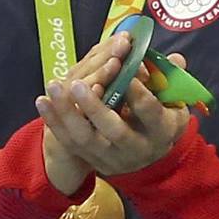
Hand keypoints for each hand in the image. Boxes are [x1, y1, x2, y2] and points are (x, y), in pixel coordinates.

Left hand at [38, 30, 190, 189]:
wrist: (148, 158)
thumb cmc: (161, 119)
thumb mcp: (174, 103)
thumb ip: (170, 80)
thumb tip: (176, 59)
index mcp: (161, 131)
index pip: (150, 113)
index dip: (138, 93)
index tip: (124, 69)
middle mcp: (136, 148)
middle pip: (115, 131)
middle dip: (95, 107)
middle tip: (78, 83)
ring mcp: (111, 157)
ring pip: (86, 138)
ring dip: (66, 112)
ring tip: (53, 86)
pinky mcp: (91, 159)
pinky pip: (69, 142)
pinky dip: (54, 121)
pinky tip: (42, 101)